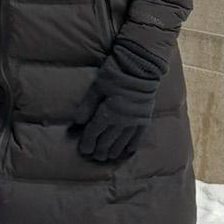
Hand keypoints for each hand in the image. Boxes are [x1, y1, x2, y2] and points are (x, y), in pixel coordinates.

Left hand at [70, 39, 164, 163]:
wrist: (141, 66)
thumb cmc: (116, 73)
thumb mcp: (97, 86)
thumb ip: (88, 105)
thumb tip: (78, 122)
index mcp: (108, 113)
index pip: (95, 132)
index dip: (88, 142)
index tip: (84, 150)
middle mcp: (122, 121)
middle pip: (108, 140)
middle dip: (101, 150)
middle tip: (96, 157)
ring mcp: (135, 120)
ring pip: (123, 141)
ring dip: (115, 150)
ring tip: (110, 156)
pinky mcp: (145, 117)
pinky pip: (139, 136)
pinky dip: (133, 144)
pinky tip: (129, 151)